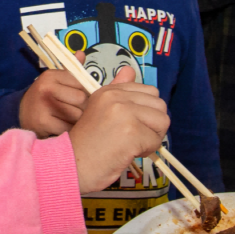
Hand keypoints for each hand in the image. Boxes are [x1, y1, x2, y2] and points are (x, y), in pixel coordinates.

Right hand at [19, 68, 87, 136]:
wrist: (20, 114)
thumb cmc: (43, 97)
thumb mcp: (54, 81)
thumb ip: (70, 71)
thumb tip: (81, 53)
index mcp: (51, 76)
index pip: (82, 84)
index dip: (84, 94)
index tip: (76, 99)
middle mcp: (46, 88)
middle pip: (82, 100)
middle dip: (83, 108)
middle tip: (74, 112)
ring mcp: (43, 106)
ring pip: (77, 115)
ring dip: (77, 122)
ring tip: (68, 121)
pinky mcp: (43, 122)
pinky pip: (68, 128)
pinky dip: (68, 131)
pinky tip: (61, 128)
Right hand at [67, 63, 168, 192]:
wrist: (72, 165)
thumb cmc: (87, 144)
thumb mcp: (101, 110)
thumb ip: (118, 91)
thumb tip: (130, 69)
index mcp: (109, 91)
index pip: (149, 91)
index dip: (146, 112)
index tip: (130, 125)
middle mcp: (116, 97)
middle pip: (159, 105)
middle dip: (153, 124)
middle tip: (134, 138)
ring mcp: (124, 113)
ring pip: (162, 121)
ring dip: (152, 137)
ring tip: (132, 145)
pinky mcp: (131, 132)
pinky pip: (156, 141)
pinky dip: (146, 151)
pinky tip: (128, 153)